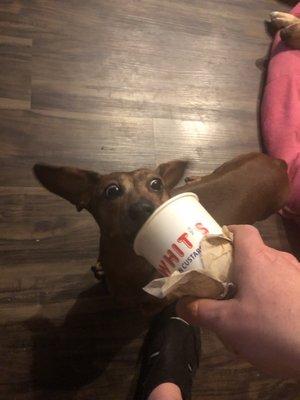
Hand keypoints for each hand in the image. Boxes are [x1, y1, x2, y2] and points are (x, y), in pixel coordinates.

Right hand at [177, 225, 299, 378]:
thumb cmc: (271, 328)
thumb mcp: (228, 324)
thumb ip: (201, 311)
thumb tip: (181, 305)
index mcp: (256, 259)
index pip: (242, 231)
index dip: (227, 234)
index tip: (215, 248)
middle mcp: (279, 260)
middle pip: (254, 253)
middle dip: (237, 266)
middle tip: (224, 286)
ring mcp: (298, 274)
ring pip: (271, 270)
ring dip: (256, 283)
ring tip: (247, 308)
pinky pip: (286, 286)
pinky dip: (274, 296)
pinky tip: (272, 321)